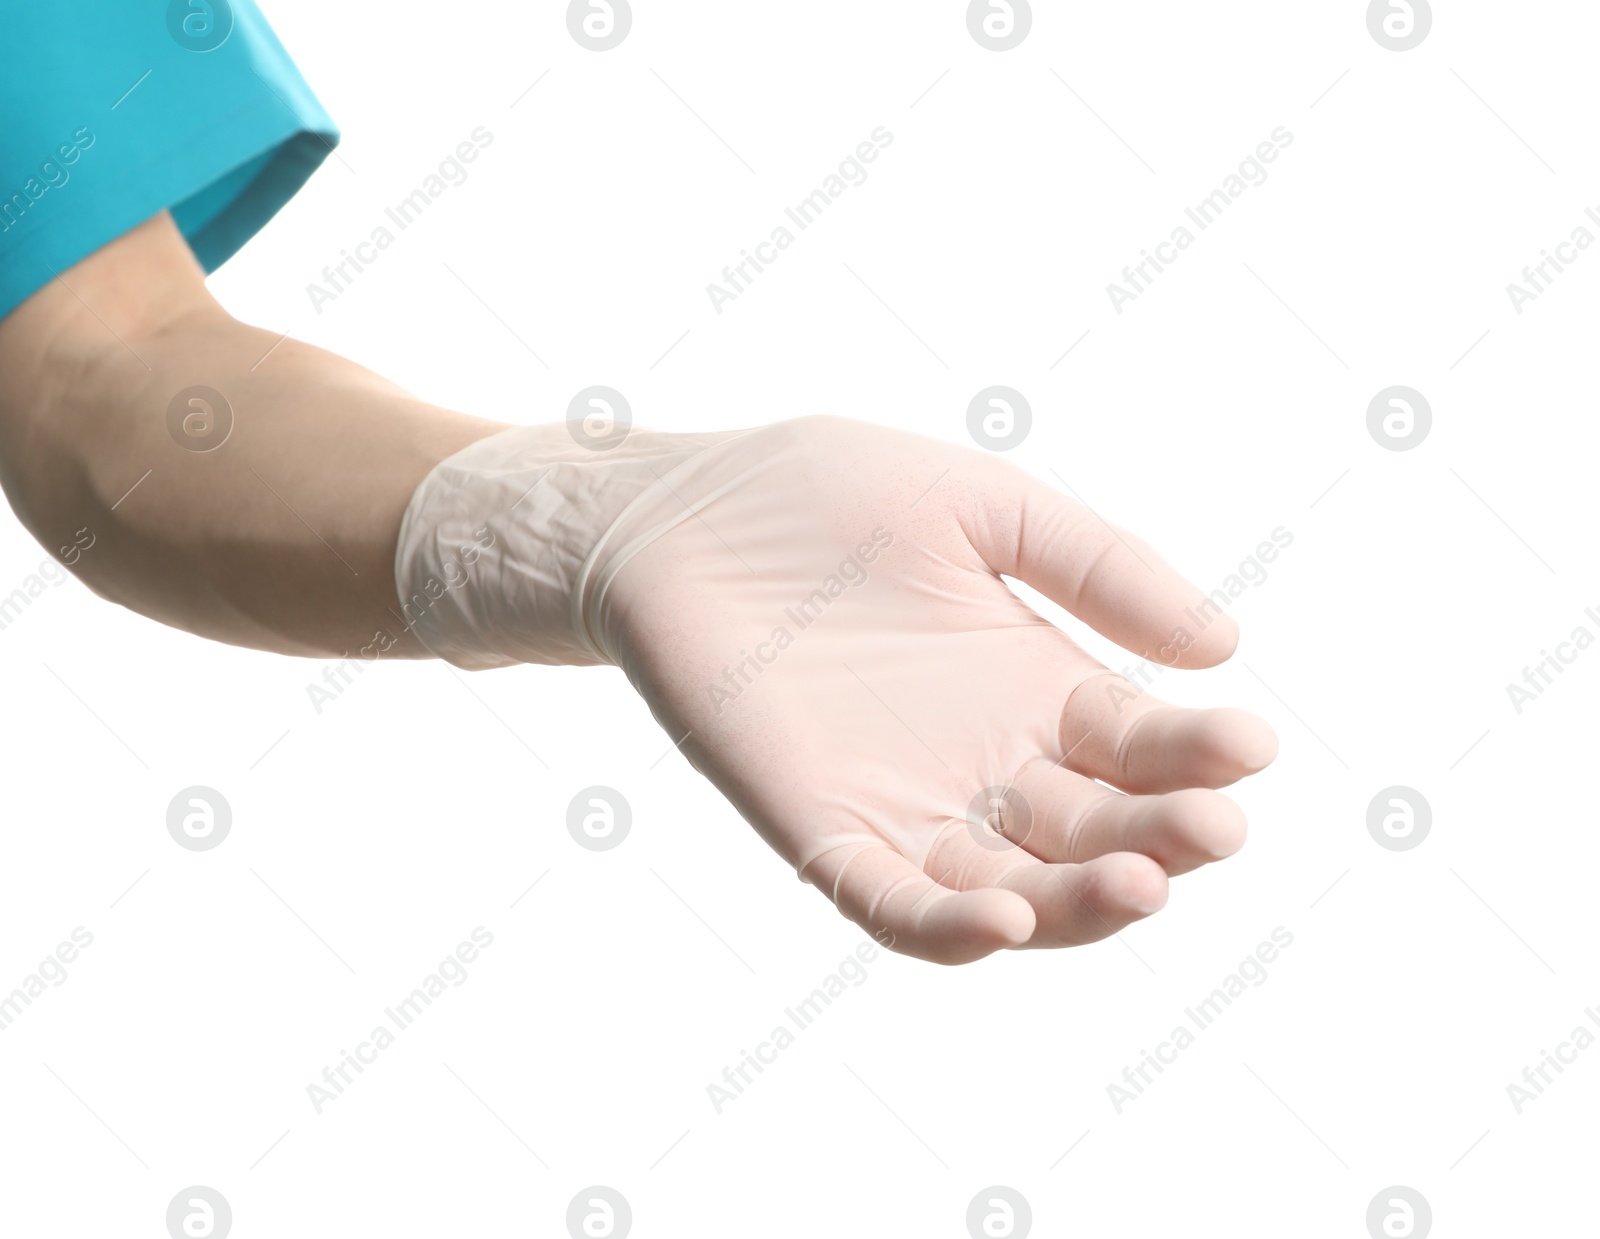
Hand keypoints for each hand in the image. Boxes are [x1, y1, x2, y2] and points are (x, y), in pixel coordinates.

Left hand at [399, 416, 1277, 962]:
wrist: (681, 512)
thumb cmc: (826, 496)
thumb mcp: (983, 507)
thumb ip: (1097, 567)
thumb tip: (1226, 648)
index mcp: (1039, 687)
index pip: (1142, 746)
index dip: (1199, 753)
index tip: (1248, 743)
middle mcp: (988, 764)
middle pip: (1098, 831)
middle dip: (1163, 838)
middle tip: (1213, 826)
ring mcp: (908, 805)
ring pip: (1016, 889)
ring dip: (1084, 904)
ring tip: (1142, 881)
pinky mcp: (822, 830)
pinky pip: (894, 904)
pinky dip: (950, 927)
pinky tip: (1006, 918)